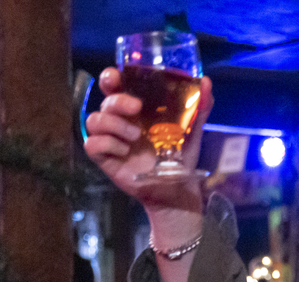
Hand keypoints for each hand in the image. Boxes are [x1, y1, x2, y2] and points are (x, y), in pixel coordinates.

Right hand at [83, 67, 212, 212]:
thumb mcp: (192, 129)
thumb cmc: (180, 155)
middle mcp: (119, 121)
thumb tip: (206, 81)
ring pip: (93, 121)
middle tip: (137, 107)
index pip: (113, 86)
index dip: (109, 78)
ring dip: (114, 124)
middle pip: (104, 101)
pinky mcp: (105, 158)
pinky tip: (125, 152)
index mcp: (134, 109)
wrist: (177, 187)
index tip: (116, 77)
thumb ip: (199, 106)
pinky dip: (108, 144)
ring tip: (135, 136)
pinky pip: (92, 145)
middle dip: (118, 101)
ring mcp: (110, 139)